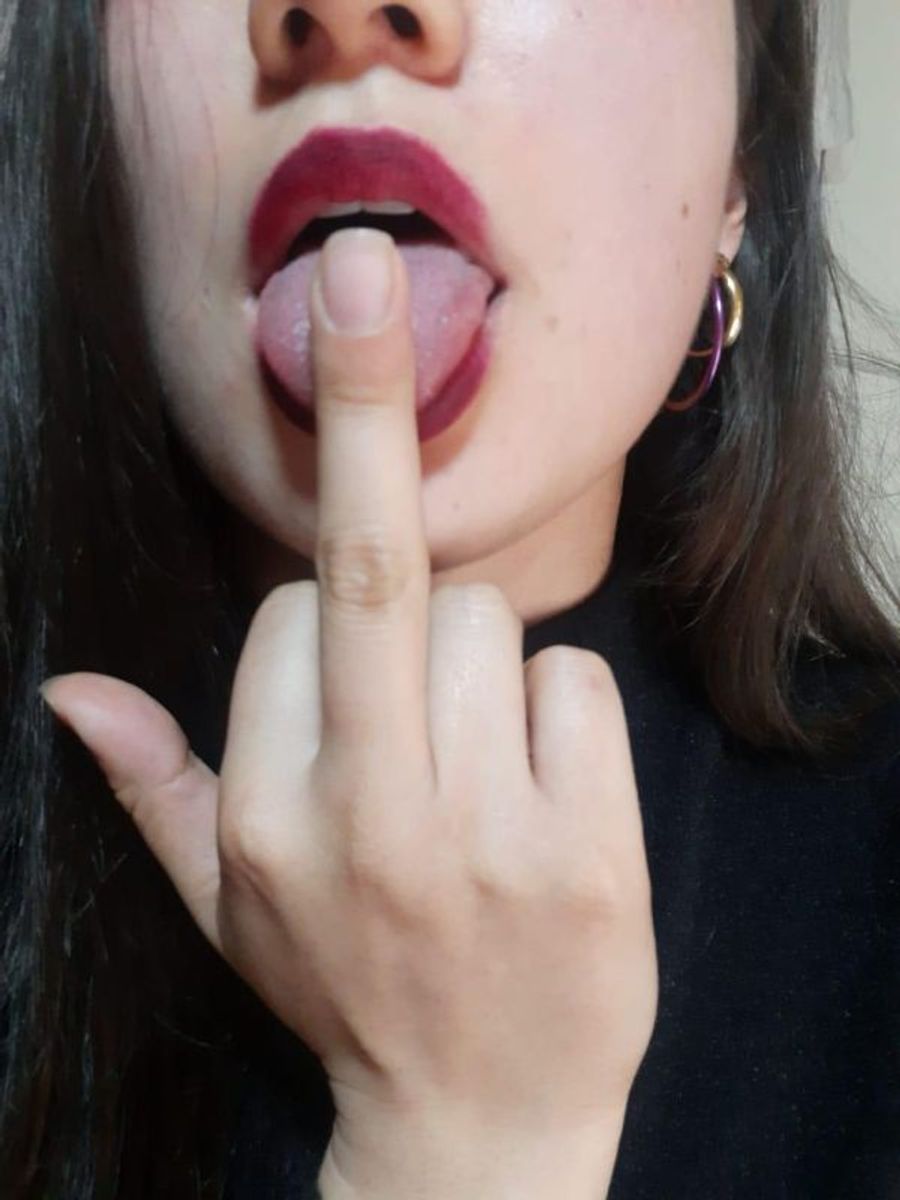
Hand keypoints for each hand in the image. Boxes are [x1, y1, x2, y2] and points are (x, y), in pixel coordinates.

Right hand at [40, 228, 657, 1199]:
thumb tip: (66, 689)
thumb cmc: (349, 990)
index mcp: (269, 822)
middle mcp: (369, 820)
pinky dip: (561, 710)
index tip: (337, 638)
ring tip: (477, 758)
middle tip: (360, 263)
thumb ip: (154, 790)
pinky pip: (575, 684)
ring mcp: (483, 839)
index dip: (319, 608)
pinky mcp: (587, 854)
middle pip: (377, 570)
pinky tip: (543, 787)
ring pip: (489, 623)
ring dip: (482, 660)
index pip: (287, 618)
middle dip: (364, 393)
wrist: (478, 1124)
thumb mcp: (227, 909)